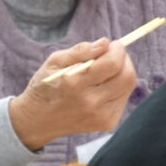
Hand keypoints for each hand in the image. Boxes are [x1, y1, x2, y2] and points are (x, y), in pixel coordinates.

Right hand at [8, 40, 136, 150]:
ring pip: (128, 87)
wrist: (37, 121)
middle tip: (114, 54)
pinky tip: (103, 87)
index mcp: (74, 84)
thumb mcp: (55, 62)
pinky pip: (123, 98)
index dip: (118, 50)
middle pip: (127, 76)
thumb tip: (105, 42)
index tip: (113, 44)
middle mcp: (90, 102)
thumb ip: (81, 50)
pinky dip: (118, 88)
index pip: (112, 63)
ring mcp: (100, 115)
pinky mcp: (107, 123)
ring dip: (122, 73)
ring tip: (107, 70)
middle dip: (124, 60)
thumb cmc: (46, 86)